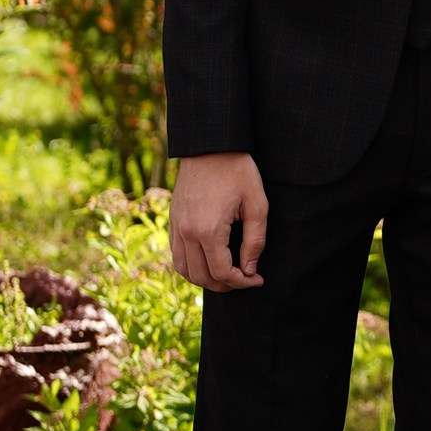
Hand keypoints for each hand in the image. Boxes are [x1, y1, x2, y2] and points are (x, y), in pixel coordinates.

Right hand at [169, 153, 268, 290]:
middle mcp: (186, 232)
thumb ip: (255, 241)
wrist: (210, 146)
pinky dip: (191, 265)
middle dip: (225, 285)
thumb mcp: (257, 205)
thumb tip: (250, 270)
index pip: (222, 273)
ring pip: (183, 269)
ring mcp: (176, 226)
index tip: (258, 279)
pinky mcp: (173, 220)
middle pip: (201, 277)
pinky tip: (209, 261)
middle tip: (246, 279)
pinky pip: (176, 254)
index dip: (242, 282)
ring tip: (227, 275)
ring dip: (205, 279)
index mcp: (208, 230)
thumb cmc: (238, 172)